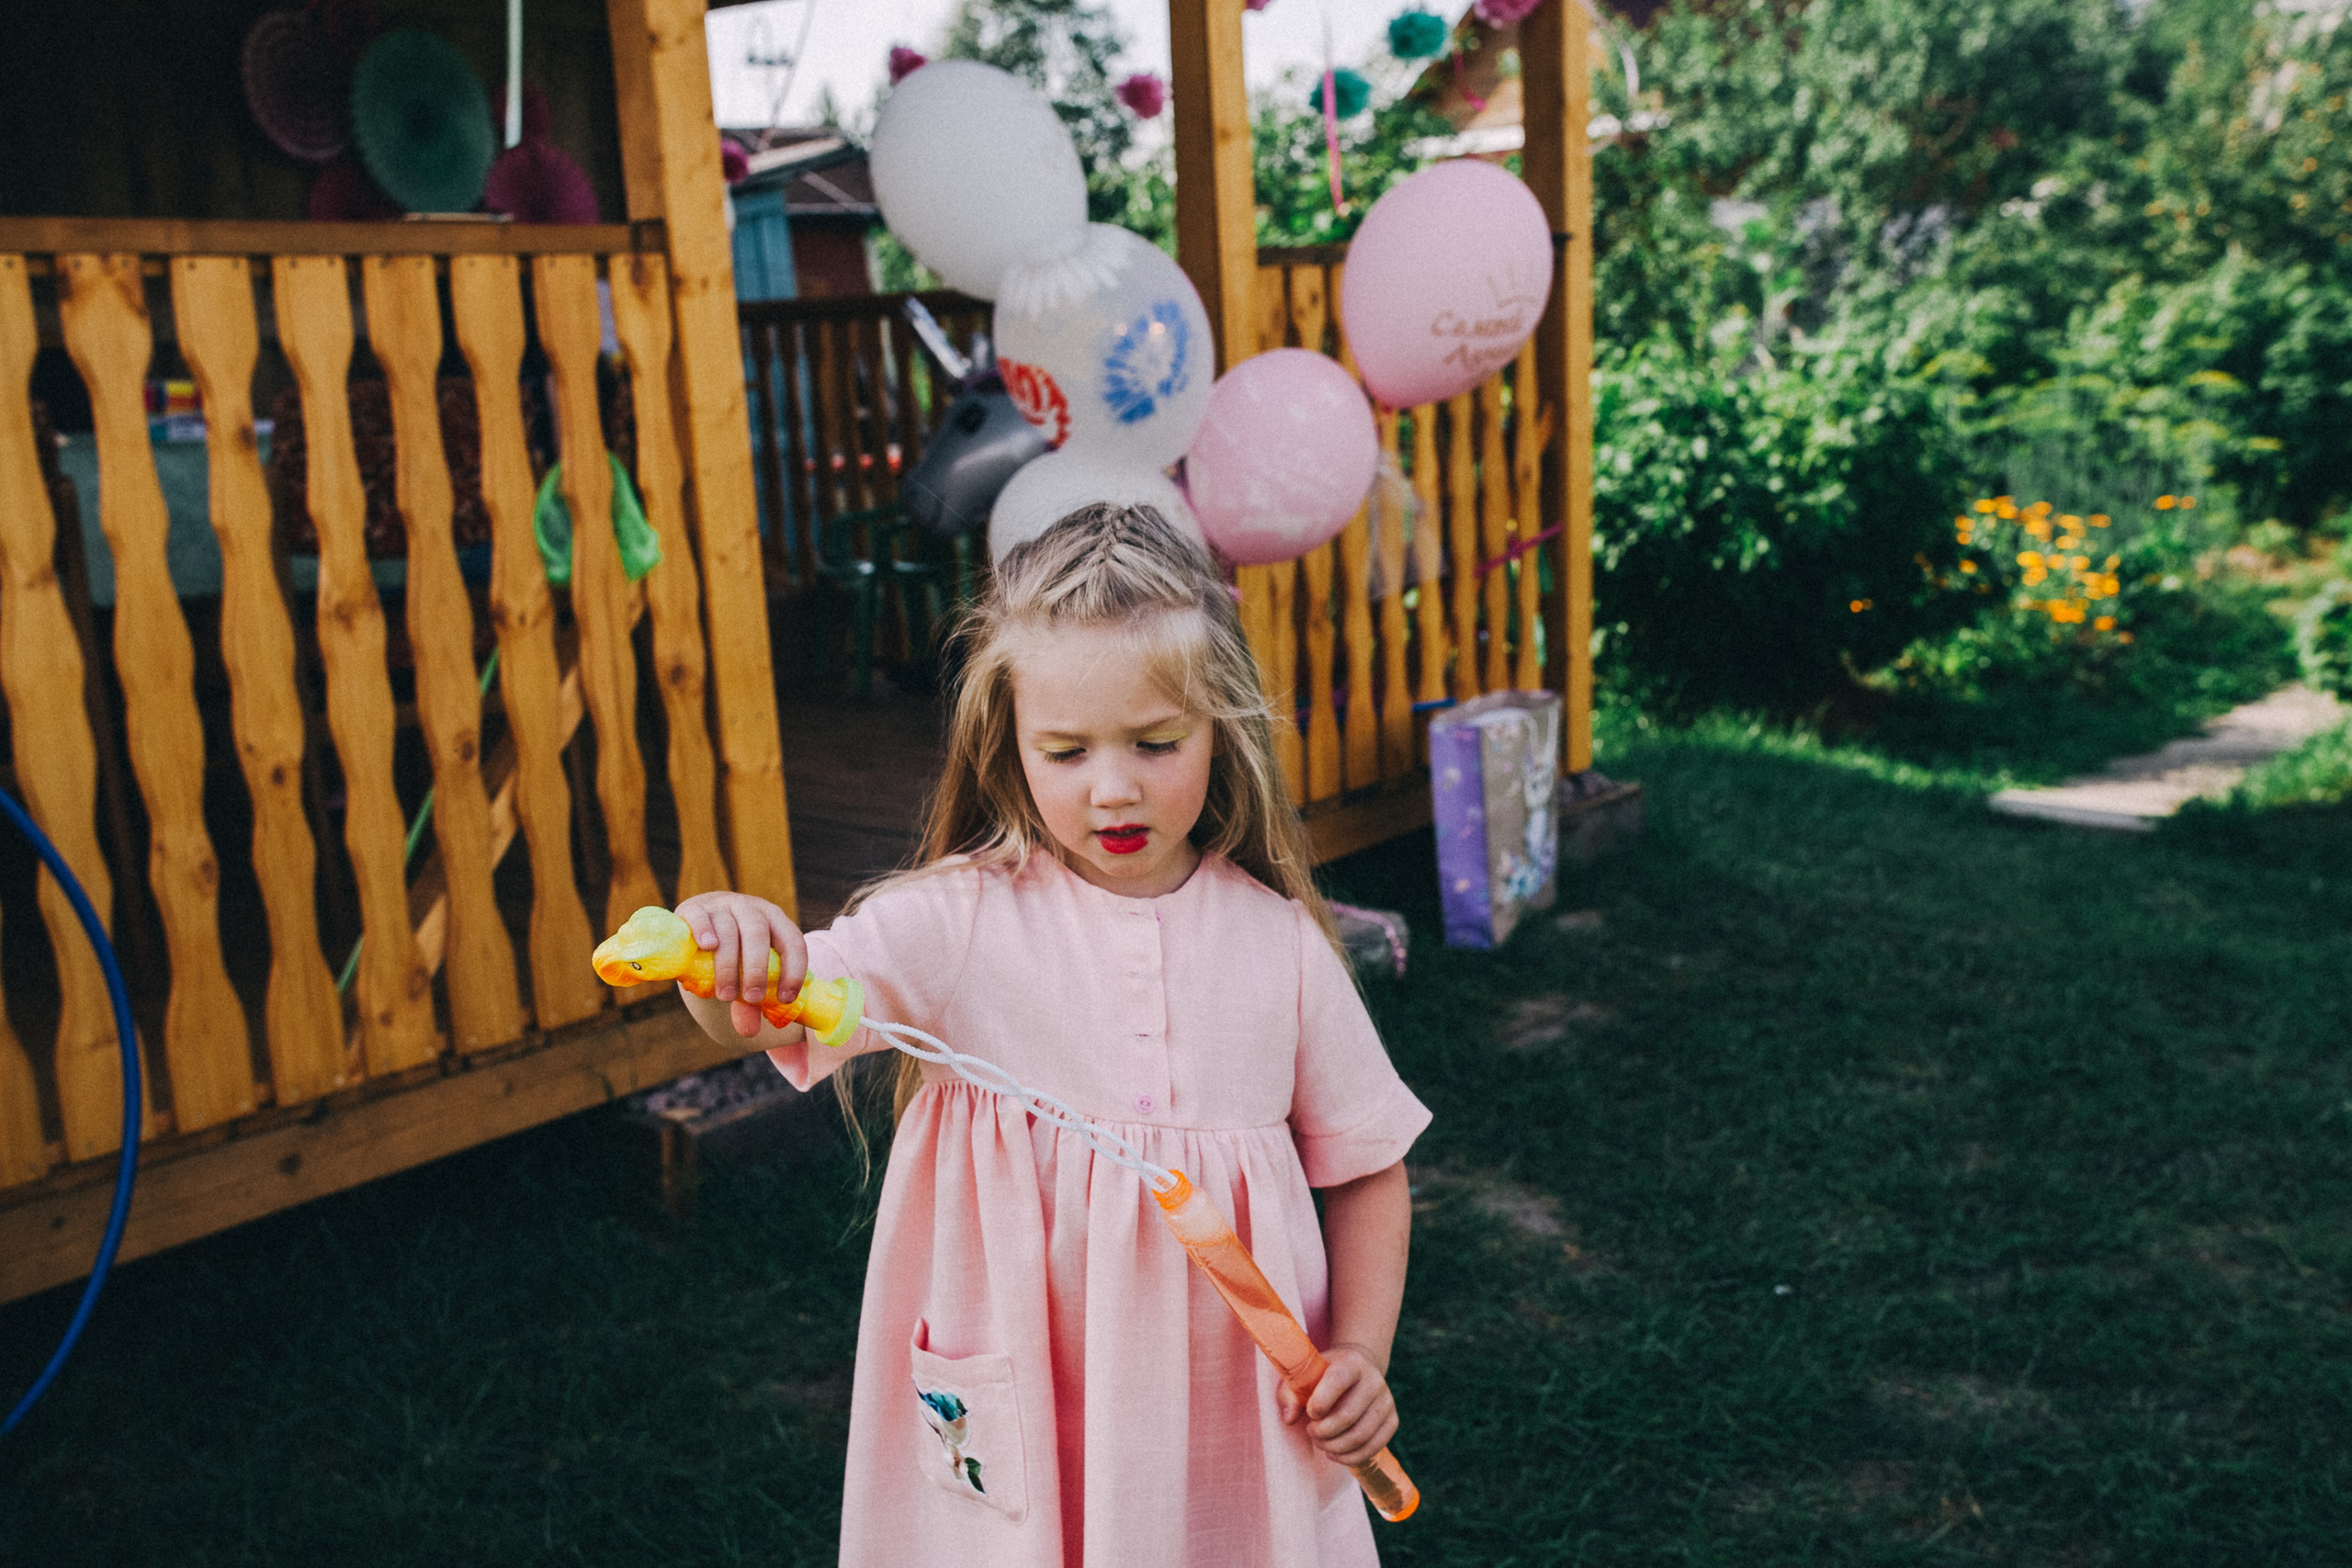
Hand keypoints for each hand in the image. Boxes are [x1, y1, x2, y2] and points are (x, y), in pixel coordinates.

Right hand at [675, 892, 805, 1038]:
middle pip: (758, 935)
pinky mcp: (694, 907)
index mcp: (775, 922)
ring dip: (728, 966)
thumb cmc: (732, 954)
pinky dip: (705, 931)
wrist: (700, 926)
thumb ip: (748, 1002)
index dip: (793, 971)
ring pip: (729, 931)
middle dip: (757, 970)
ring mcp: (722, 905)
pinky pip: (701, 916)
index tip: (784, 999)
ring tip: (725, 995)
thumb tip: (748, 1032)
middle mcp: (752, 909)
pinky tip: (707, 947)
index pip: (793, 942)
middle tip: (752, 999)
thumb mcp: (745, 975)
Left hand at [1278, 1343, 1397, 1468]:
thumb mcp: (1302, 1377)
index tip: (1310, 1413)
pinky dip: (1350, 1457)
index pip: (1337, 1381)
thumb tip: (1290, 1418)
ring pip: (1360, 1436)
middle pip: (1347, 1416)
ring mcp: (1386, 1400)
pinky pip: (1373, 1447)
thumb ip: (1290, 1394)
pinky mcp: (1392, 1420)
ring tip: (1322, 1443)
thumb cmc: (1321, 1377)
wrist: (1355, 1372)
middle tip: (1312, 1432)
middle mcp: (1374, 1380)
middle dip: (1323, 1432)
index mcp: (1351, 1362)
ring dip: (1335, 1447)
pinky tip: (1335, 1453)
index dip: (1319, 1402)